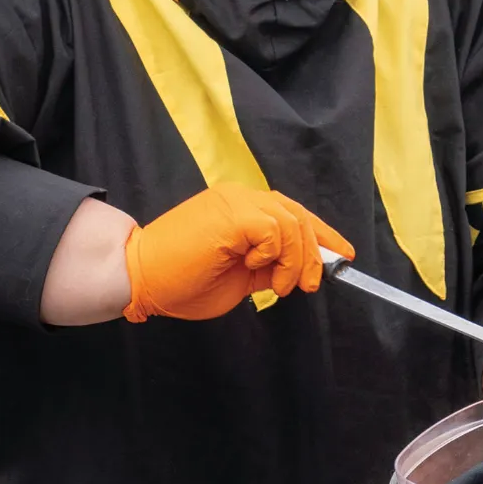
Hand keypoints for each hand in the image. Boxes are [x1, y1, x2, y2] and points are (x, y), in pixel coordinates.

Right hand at [124, 183, 352, 322]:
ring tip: (280, 286)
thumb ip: (267, 267)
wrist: (140, 278)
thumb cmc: (180, 281)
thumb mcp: (239, 278)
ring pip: (290, 221)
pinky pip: (274, 229)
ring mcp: (234, 201)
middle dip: (313, 253)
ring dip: (294, 260)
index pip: (291, 213)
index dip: (322, 233)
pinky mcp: (230, 214)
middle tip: (308, 284)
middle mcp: (239, 197)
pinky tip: (258, 269)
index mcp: (239, 208)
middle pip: (297, 215)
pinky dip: (275, 254)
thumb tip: (299, 269)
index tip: (342, 255)